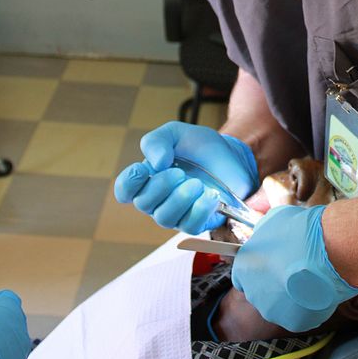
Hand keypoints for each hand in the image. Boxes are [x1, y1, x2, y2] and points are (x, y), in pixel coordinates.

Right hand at [114, 121, 258, 233]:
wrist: (232, 155)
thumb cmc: (199, 146)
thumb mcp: (176, 133)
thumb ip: (157, 141)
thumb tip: (155, 163)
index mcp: (148, 177)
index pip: (125, 190)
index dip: (128, 183)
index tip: (143, 169)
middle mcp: (159, 199)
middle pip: (144, 203)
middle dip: (160, 186)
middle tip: (180, 172)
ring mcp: (178, 212)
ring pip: (165, 217)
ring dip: (179, 199)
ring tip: (197, 183)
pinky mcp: (199, 221)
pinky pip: (190, 226)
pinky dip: (199, 210)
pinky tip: (211, 196)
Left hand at [231, 205, 357, 331]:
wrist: (327, 251)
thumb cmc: (300, 232)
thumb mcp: (274, 220)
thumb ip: (264, 233)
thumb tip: (266, 236)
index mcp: (243, 268)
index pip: (245, 275)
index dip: (262, 270)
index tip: (276, 264)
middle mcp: (253, 293)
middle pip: (262, 292)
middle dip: (276, 283)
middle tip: (296, 270)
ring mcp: (273, 311)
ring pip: (281, 306)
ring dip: (292, 296)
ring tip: (310, 279)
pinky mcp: (293, 323)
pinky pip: (300, 315)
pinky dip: (309, 306)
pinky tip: (319, 290)